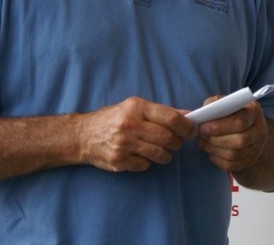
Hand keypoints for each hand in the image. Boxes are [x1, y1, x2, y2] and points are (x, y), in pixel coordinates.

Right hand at [76, 97, 194, 171]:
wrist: (82, 135)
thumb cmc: (112, 119)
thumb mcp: (135, 107)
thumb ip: (161, 112)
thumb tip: (187, 115)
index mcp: (136, 108)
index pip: (170, 118)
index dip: (186, 126)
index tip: (191, 130)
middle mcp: (130, 125)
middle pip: (167, 138)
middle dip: (178, 142)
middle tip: (178, 142)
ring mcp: (124, 145)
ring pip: (160, 154)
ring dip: (167, 154)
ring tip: (164, 150)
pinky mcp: (119, 161)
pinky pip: (146, 165)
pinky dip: (149, 161)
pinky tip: (144, 155)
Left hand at [195, 95, 268, 171]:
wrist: (243, 128)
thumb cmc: (229, 113)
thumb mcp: (223, 103)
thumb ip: (214, 104)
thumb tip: (204, 113)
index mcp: (254, 111)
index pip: (240, 122)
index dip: (219, 127)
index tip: (203, 127)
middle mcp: (260, 130)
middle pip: (239, 141)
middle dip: (216, 140)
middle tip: (201, 136)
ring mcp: (257, 147)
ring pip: (234, 155)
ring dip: (214, 150)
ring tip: (203, 143)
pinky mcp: (250, 160)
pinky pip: (232, 165)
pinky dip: (217, 160)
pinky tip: (211, 152)